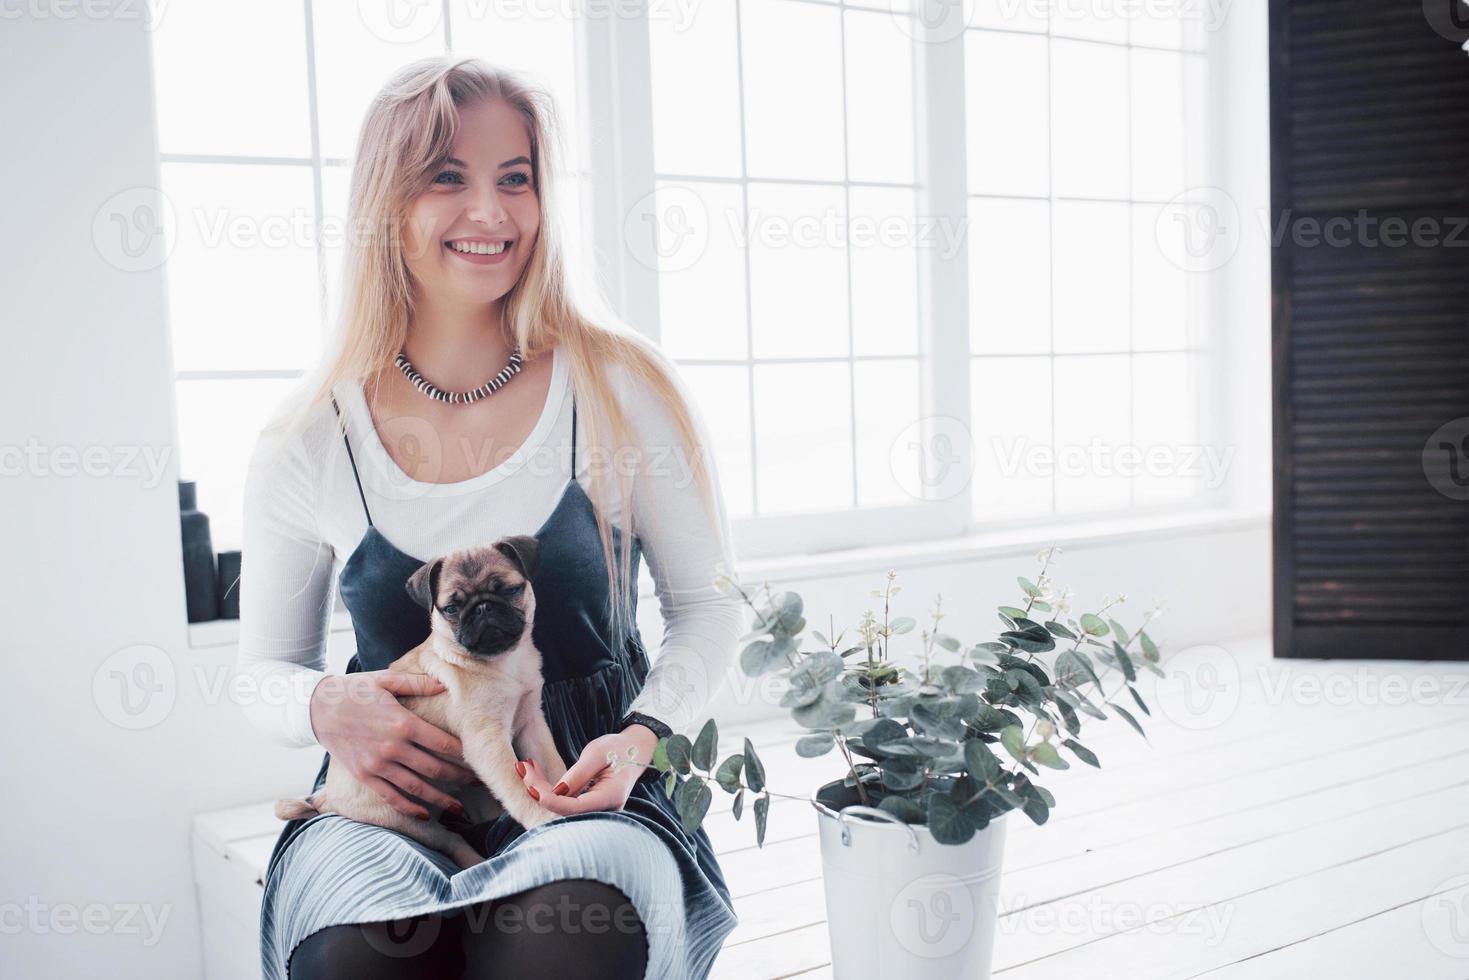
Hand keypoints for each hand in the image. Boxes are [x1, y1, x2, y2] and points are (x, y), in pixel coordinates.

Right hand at [309, 670, 479, 821]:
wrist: (317, 708)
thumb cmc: (355, 690)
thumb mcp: (386, 680)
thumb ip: (417, 683)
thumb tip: (445, 683)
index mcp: (402, 723)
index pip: (442, 742)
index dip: (464, 753)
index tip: (479, 759)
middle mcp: (392, 747)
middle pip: (434, 768)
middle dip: (460, 778)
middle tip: (479, 784)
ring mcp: (377, 765)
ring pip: (416, 788)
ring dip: (441, 799)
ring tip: (460, 809)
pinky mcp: (365, 776)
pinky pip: (391, 797)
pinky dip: (410, 808)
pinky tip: (426, 814)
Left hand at [515, 726, 661, 815]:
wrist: (635, 750)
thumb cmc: (618, 748)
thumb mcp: (597, 753)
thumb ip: (578, 774)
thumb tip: (556, 792)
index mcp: (611, 797)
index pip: (575, 807)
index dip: (551, 800)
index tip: (531, 788)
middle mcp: (604, 810)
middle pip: (565, 810)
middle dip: (539, 792)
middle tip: (522, 767)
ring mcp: (596, 811)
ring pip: (562, 808)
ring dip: (540, 789)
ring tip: (525, 767)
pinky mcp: (587, 806)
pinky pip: (564, 803)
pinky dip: (548, 790)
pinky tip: (534, 775)